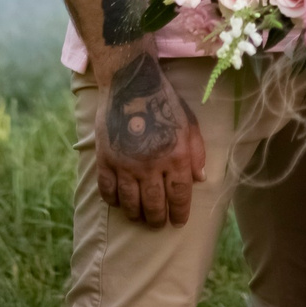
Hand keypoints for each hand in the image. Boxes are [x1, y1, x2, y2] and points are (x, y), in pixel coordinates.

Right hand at [94, 52, 206, 226]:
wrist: (131, 83)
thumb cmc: (164, 102)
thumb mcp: (189, 123)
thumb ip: (197, 152)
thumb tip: (200, 179)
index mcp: (176, 156)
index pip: (179, 196)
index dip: (179, 213)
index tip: (178, 222)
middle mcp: (151, 165)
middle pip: (154, 205)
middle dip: (158, 219)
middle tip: (158, 223)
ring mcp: (126, 164)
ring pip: (131, 203)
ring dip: (137, 214)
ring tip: (140, 217)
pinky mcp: (105, 159)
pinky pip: (108, 190)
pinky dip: (113, 200)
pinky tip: (119, 201)